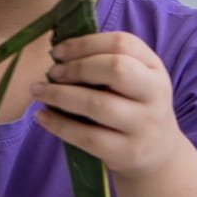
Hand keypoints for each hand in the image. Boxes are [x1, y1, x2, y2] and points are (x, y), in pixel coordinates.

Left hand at [32, 31, 190, 179]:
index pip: (123, 43)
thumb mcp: (133, 80)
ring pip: (98, 105)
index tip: (57, 51)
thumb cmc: (133, 107)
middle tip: (52, 73)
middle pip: (116, 69)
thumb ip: (104, 63)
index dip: (85, 44)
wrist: (159, 153)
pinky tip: (42, 116)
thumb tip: (58, 54)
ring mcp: (143, 125)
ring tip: (37, 91)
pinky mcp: (128, 152)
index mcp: (153, 68)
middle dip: (77, 67)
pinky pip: (88, 137)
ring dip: (60, 95)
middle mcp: (154, 94)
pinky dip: (59, 125)